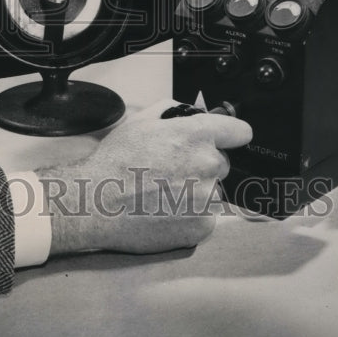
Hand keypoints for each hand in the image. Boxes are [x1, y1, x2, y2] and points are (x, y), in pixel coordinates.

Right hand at [35, 99, 252, 255]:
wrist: (97, 203)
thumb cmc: (115, 162)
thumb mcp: (139, 121)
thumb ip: (170, 110)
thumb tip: (189, 112)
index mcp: (195, 135)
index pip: (240, 131)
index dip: (230, 135)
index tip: (227, 140)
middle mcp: (208, 165)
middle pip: (222, 163)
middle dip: (203, 165)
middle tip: (172, 171)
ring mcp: (207, 198)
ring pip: (213, 191)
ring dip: (196, 192)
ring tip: (164, 194)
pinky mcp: (203, 226)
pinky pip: (206, 216)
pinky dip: (190, 215)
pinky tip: (165, 210)